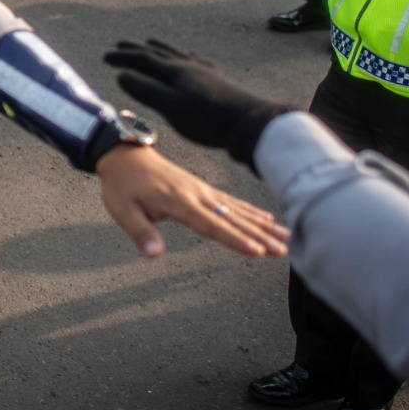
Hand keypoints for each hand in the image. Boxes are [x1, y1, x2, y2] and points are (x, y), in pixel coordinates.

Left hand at [95, 145, 287, 257]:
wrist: (123, 153)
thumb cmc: (122, 184)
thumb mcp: (123, 210)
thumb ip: (140, 232)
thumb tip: (154, 255)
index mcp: (179, 201)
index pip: (212, 224)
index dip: (235, 239)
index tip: (258, 251)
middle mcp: (196, 194)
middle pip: (233, 218)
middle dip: (260, 235)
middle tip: (284, 250)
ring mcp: (202, 190)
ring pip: (237, 209)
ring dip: (262, 224)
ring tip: (286, 237)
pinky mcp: (202, 188)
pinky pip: (231, 201)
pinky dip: (250, 210)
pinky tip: (267, 218)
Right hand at [104, 38, 291, 170]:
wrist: (250, 122)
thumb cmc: (208, 119)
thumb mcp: (171, 107)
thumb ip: (146, 91)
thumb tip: (121, 75)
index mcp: (175, 72)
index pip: (144, 60)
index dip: (123, 57)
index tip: (105, 55)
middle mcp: (189, 66)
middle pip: (159, 52)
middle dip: (138, 48)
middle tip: (121, 43)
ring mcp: (205, 71)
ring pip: (178, 54)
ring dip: (161, 48)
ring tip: (151, 42)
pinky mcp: (218, 80)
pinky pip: (195, 61)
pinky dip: (184, 57)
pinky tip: (190, 59)